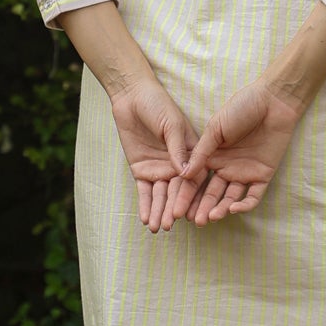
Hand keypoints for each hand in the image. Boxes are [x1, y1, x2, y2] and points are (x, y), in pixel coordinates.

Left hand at [109, 76, 198, 232]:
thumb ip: (177, 148)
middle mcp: (177, 166)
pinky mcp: (142, 171)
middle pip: (177, 192)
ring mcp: (159, 169)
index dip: (191, 196)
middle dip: (174, 209)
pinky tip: (147, 219)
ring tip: (158, 228)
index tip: (189, 212)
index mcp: (191, 154)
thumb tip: (185, 173)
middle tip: (171, 225)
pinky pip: (145, 192)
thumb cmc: (157, 105)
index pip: (193, 179)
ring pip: (161, 195)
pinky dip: (146, 205)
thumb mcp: (170, 124)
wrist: (132, 97)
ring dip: (160, 212)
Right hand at [171, 77, 304, 225]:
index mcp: (211, 156)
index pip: (195, 180)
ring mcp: (244, 172)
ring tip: (209, 218)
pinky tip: (232, 209)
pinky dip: (243, 205)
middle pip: (211, 193)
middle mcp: (226, 167)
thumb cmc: (241, 108)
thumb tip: (184, 175)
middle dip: (201, 208)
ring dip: (219, 209)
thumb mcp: (215, 129)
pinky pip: (253, 196)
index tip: (175, 209)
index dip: (185, 195)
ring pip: (230, 198)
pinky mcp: (262, 175)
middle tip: (192, 221)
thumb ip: (201, 153)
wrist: (272, 101)